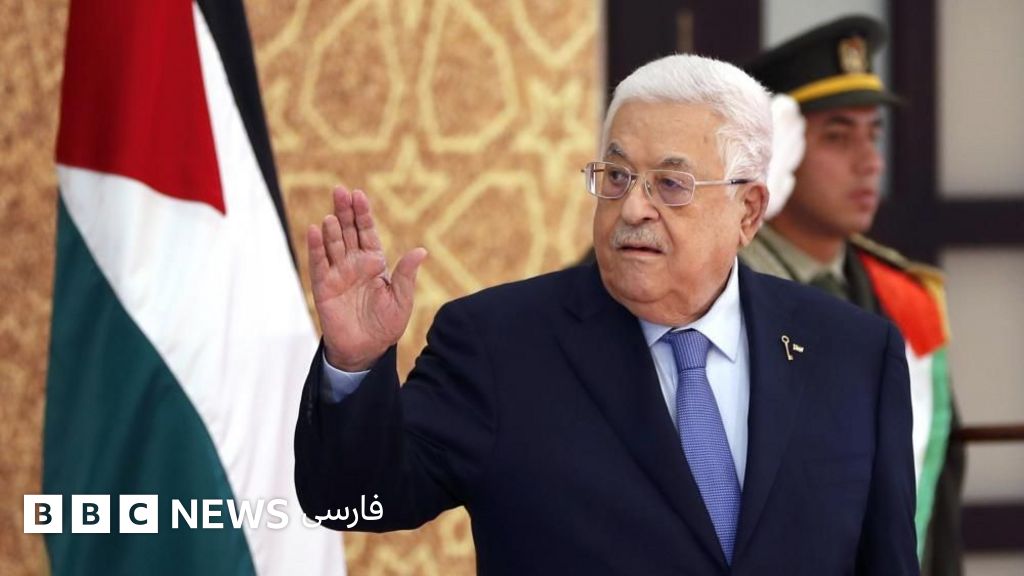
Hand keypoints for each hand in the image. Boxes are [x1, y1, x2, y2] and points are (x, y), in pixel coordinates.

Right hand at [307, 186, 427, 370]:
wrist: (366, 350)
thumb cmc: (386, 325)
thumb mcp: (402, 300)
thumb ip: (406, 275)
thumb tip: (421, 251)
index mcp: (374, 262)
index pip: (367, 232)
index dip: (362, 213)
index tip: (359, 195)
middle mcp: (354, 263)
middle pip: (347, 231)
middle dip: (344, 211)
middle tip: (340, 190)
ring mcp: (337, 273)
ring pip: (332, 244)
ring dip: (331, 228)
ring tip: (332, 214)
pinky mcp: (323, 287)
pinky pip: (318, 263)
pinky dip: (316, 247)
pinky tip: (314, 231)